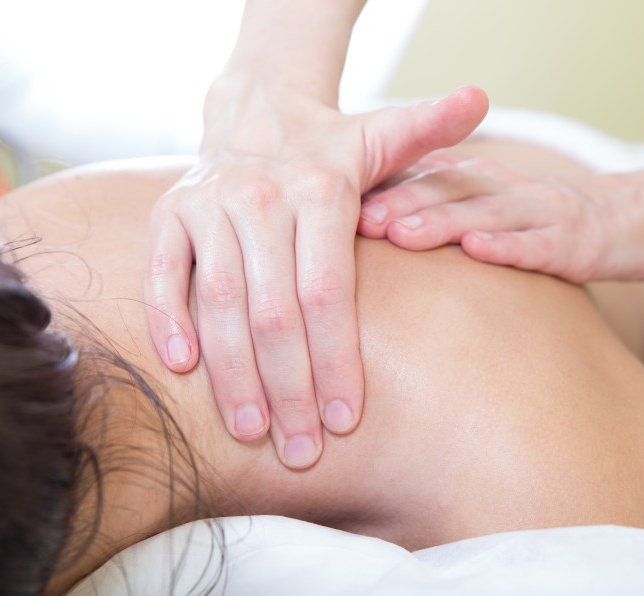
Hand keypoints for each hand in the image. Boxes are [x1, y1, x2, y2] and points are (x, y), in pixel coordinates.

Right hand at [145, 86, 487, 468]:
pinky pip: (161, 274)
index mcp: (319, 190)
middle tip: (301, 449)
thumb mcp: (381, 133)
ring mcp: (208, 206)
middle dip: (289, 387)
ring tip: (253, 432)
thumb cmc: (329, 147)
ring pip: (219, 303)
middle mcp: (260, 198)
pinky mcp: (168, 216)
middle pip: (274, 310)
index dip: (338, 359)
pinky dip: (167, 320)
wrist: (255, 112)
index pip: (329, 290)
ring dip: (233, 374)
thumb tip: (481, 98)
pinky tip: (185, 369)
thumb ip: (428, 127)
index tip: (346, 419)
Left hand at [358, 153, 643, 281]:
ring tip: (399, 234)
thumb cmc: (564, 221)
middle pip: (448, 194)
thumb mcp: (507, 207)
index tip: (341, 206)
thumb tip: (399, 221)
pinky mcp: (578, 243)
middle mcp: (512, 192)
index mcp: (491, 185)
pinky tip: (479, 251)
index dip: (387, 190)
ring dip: (440, 224)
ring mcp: (545, 215)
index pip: (431, 180)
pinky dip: (508, 247)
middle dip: (400, 205)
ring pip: (486, 215)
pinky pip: (540, 244)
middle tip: (354, 220)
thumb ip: (459, 209)